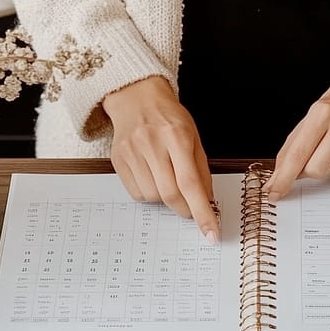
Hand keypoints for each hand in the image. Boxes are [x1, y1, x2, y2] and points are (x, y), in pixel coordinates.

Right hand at [102, 76, 219, 242]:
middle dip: (186, 210)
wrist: (136, 97)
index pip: (191, 183)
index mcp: (177, 136)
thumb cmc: (169, 117)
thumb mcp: (194, 136)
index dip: (202, 212)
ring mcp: (132, 152)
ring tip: (167, 178)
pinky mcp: (118, 159)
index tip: (211, 233)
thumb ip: (201, 169)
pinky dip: (149, 193)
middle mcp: (153, 144)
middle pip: (171, 194)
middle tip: (193, 210)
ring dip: (166, 199)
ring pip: (153, 197)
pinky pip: (137, 193)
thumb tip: (208, 202)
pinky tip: (152, 175)